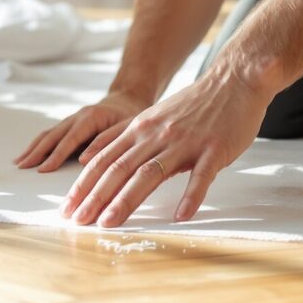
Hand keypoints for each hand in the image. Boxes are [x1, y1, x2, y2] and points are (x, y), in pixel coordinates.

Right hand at [14, 91, 151, 171]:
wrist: (127, 99)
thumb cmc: (129, 116)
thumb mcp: (125, 128)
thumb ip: (106, 142)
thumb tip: (84, 160)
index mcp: (91, 117)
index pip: (70, 139)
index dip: (56, 155)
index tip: (43, 170)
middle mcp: (77, 117)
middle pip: (53, 136)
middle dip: (36, 152)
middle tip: (22, 168)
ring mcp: (71, 120)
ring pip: (48, 134)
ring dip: (33, 148)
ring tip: (19, 162)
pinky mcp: (69, 125)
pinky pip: (51, 135)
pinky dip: (38, 145)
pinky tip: (29, 155)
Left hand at [60, 71, 270, 227]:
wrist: (234, 79)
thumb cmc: (194, 103)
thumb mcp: (151, 115)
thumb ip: (121, 135)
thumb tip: (87, 154)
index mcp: (140, 129)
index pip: (103, 160)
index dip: (83, 184)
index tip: (67, 207)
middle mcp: (156, 135)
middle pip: (119, 168)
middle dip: (95, 196)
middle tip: (78, 220)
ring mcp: (185, 142)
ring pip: (149, 173)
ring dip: (126, 200)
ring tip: (109, 223)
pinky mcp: (213, 149)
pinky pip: (201, 176)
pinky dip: (190, 196)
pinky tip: (181, 215)